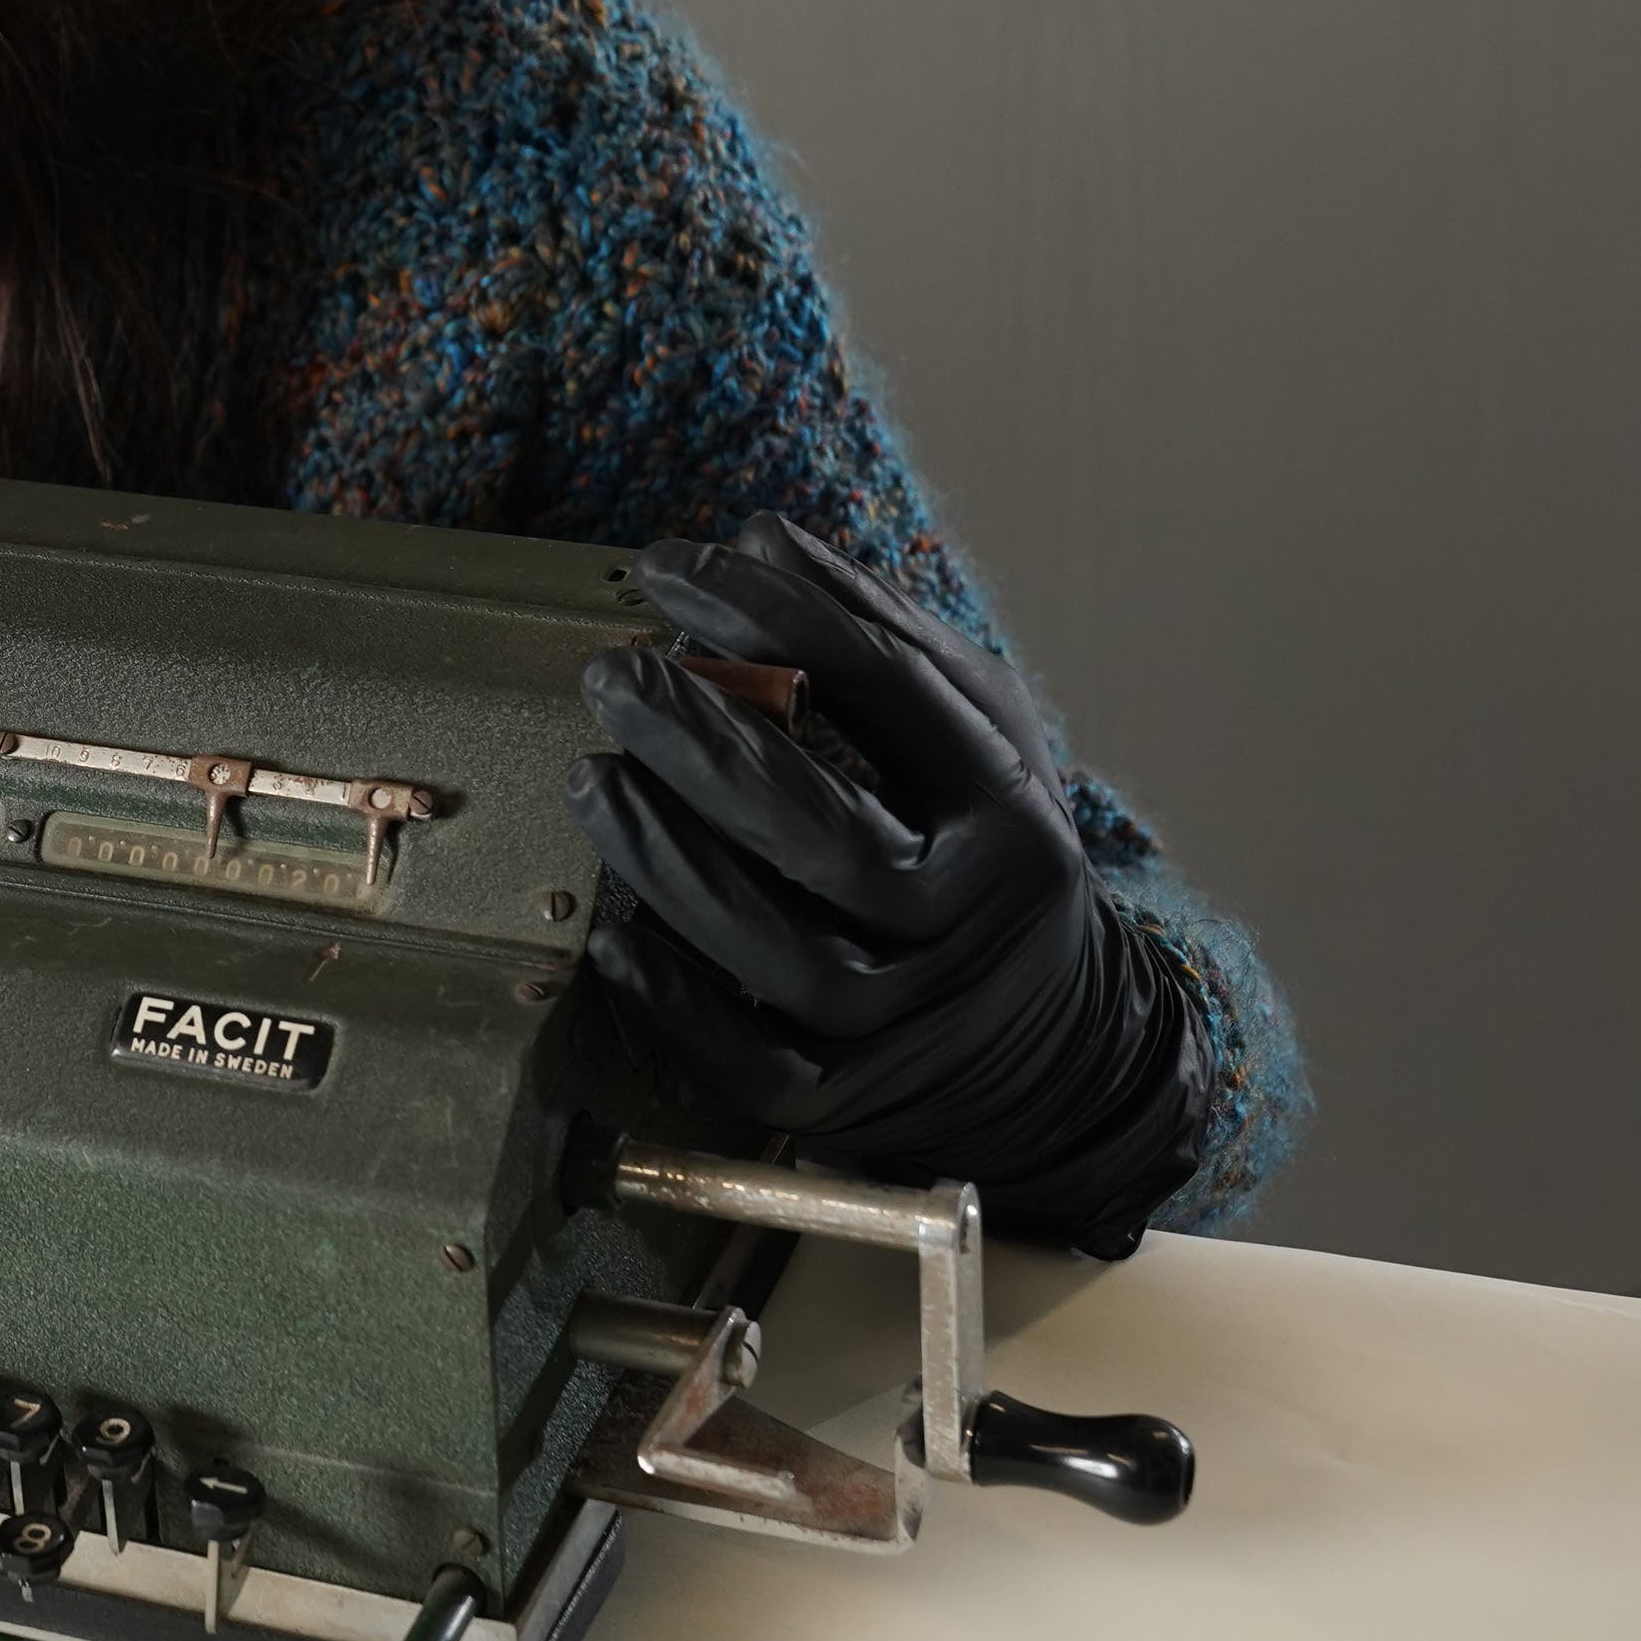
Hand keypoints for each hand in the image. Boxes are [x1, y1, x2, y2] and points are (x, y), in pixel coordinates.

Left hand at [561, 515, 1206, 1256]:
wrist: (1049, 1051)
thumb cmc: (974, 852)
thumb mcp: (964, 734)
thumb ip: (872, 634)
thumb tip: (757, 535)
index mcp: (1009, 811)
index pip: (894, 692)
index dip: (777, 616)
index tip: (673, 565)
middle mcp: (972, 924)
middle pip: (829, 837)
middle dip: (704, 746)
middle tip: (611, 674)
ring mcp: (911, 1025)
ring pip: (779, 953)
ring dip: (668, 861)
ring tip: (591, 777)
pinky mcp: (845, 1105)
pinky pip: (744, 1060)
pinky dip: (671, 994)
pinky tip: (608, 923)